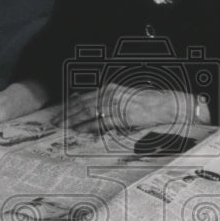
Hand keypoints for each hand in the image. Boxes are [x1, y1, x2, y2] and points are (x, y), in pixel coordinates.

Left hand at [64, 85, 207, 132]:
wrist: (165, 105)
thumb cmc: (147, 104)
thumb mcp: (125, 100)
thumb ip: (110, 105)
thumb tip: (95, 116)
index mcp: (110, 89)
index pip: (85, 97)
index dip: (70, 106)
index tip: (60, 113)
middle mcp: (111, 94)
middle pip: (83, 104)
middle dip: (67, 114)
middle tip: (54, 122)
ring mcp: (116, 104)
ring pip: (89, 113)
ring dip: (75, 121)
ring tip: (63, 128)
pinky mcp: (122, 115)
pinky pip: (102, 122)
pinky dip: (90, 127)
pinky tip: (81, 132)